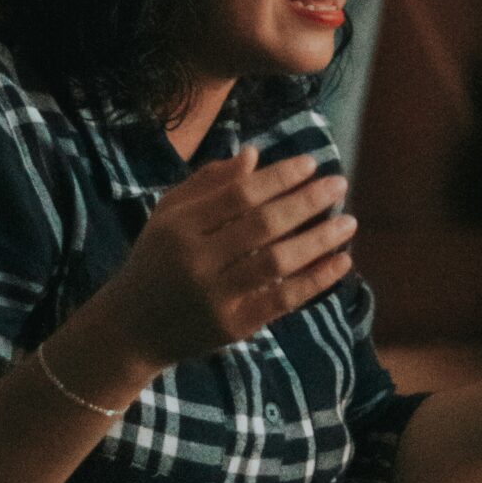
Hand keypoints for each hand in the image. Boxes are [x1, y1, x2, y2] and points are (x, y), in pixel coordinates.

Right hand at [99, 146, 357, 372]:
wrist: (132, 327)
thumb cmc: (158, 259)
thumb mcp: (170, 214)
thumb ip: (209, 183)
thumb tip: (254, 155)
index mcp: (180, 224)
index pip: (239, 194)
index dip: (279, 177)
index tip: (312, 164)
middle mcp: (196, 258)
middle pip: (262, 224)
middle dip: (306, 201)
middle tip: (339, 185)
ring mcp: (215, 295)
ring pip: (277, 262)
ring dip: (318, 240)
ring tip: (348, 222)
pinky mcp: (232, 326)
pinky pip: (282, 300)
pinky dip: (316, 280)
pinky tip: (341, 262)